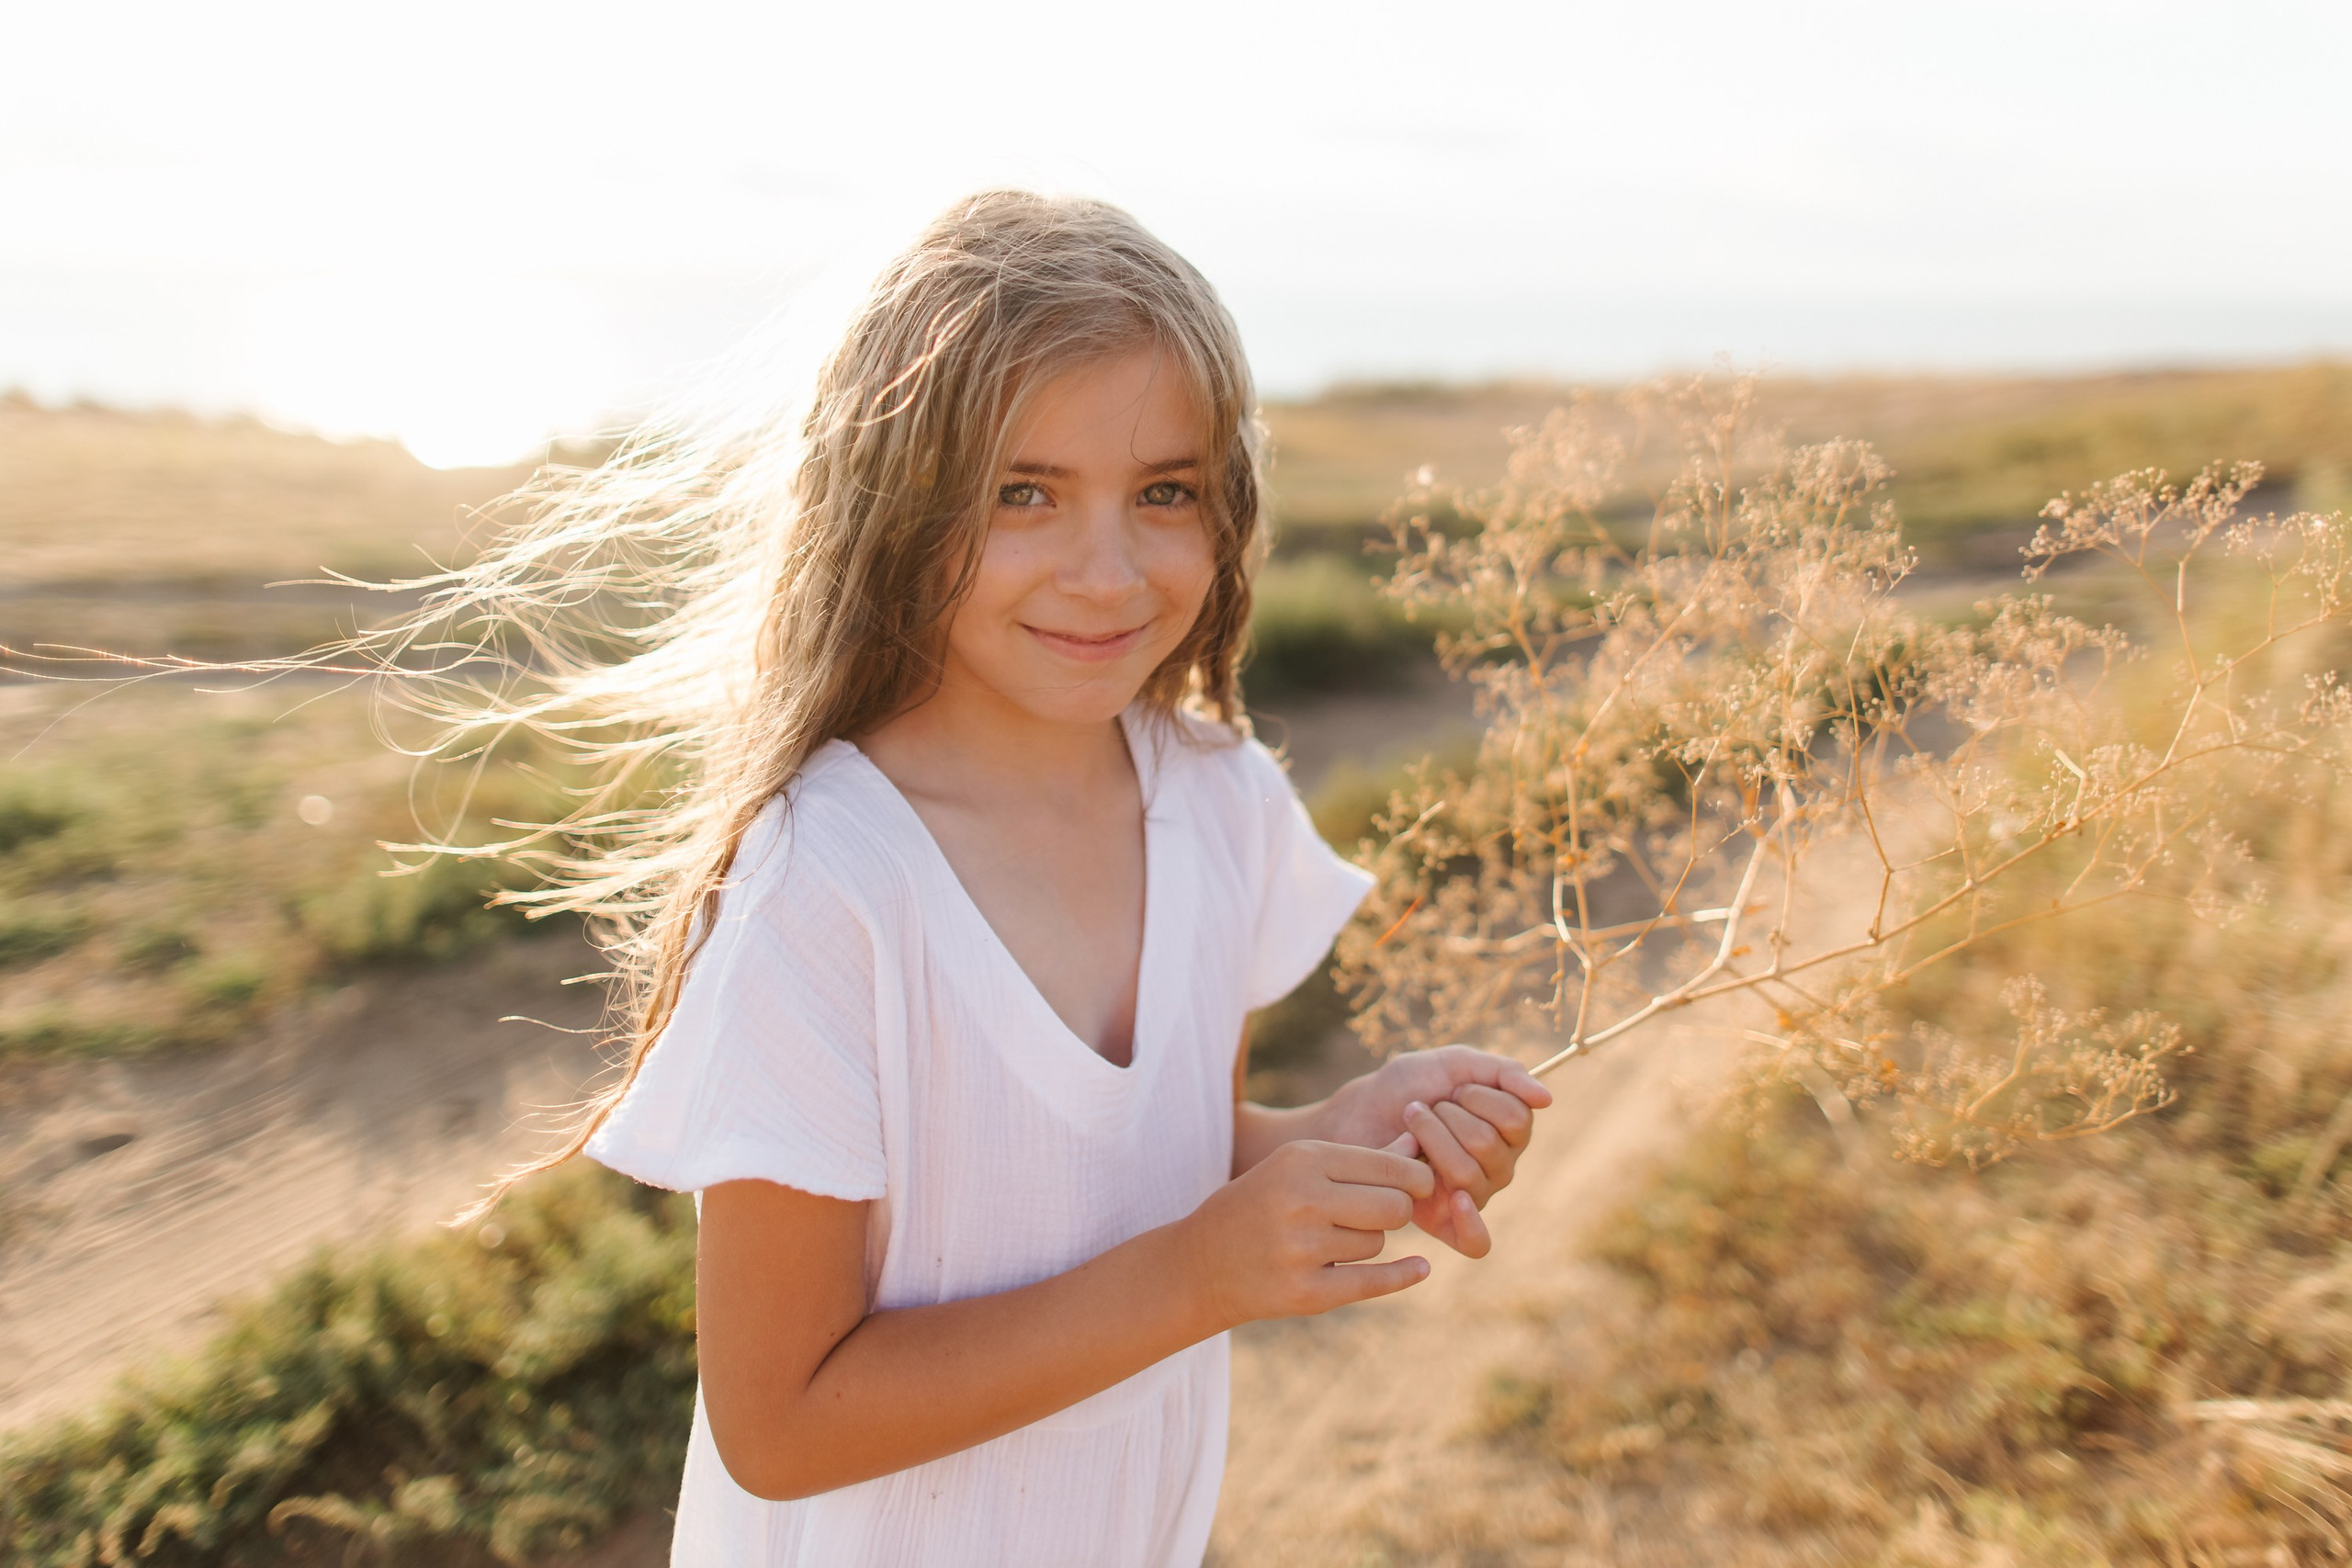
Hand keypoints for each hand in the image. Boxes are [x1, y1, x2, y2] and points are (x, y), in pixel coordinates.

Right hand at [1180, 1139, 1434, 1328]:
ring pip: (1378, 1243)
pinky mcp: (1306, 1293)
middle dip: (1397, 1210)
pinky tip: (1420, 1269)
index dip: (1415, 1177)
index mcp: (1302, 1159)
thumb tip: (1418, 1146)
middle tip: (1381, 1213)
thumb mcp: (1297, 1167)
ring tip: (1331, 1239)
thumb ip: (1359, 1160)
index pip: (1388, 1166)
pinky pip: (1374, 1282)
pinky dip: (1402, 1276)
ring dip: (1368, 1242)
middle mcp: (1302, 1200)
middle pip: (1394, 1207)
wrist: (1201, 1264)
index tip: (1421, 1184)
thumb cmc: (1259, 1204)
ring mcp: (1303, 1250)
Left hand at [1318, 1046, 1551, 1257]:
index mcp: (1508, 1132)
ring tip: (1410, 1128)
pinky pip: (1475, 1242)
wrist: (1357, 1113)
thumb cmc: (1408, 1086)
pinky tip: (1454, 1199)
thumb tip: (1547, 1099)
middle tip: (1423, 1110)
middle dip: (1447, 1117)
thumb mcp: (1457, 1065)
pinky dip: (1470, 1222)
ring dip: (1430, 1138)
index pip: (1516, 1119)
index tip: (1454, 1090)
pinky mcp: (1443, 1222)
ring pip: (1468, 1175)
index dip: (1480, 1098)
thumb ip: (1504, 1074)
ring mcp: (1473, 1196)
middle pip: (1488, 1146)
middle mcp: (1498, 1168)